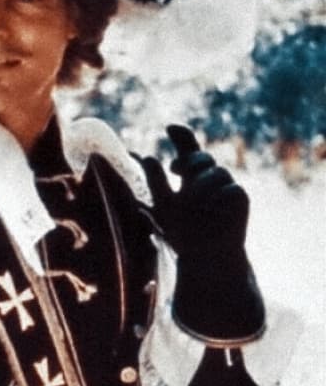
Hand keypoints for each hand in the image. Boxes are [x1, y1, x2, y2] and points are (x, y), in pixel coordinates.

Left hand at [139, 124, 248, 258]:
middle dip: (189, 159)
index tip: (169, 128)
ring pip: (216, 171)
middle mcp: (209, 179)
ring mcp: (226, 187)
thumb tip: (144, 155)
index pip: (188, 150)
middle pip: (202, 157)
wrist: (204, 257)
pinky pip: (230, 188)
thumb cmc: (182, 232)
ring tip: (189, 201)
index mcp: (190, 178)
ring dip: (200, 184)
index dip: (182, 136)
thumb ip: (155, 180)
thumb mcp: (162, 205)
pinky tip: (209, 208)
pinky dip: (217, 196)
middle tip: (174, 168)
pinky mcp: (240, 198)